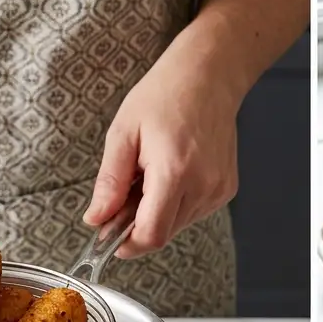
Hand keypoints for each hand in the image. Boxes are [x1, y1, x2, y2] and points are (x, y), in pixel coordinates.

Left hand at [83, 45, 239, 258]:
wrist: (208, 77)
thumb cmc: (165, 96)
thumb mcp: (123, 133)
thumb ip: (110, 182)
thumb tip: (96, 218)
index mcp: (173, 172)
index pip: (151, 235)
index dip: (127, 244)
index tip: (110, 238)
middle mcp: (202, 185)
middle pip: (163, 232)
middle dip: (138, 223)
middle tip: (127, 191)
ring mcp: (218, 189)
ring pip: (178, 225)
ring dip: (158, 212)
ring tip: (151, 175)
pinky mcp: (226, 189)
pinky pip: (194, 212)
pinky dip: (176, 203)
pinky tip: (172, 173)